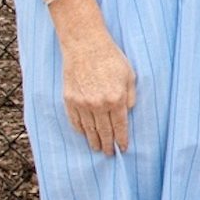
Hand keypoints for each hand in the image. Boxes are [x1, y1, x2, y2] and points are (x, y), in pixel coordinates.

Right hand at [59, 27, 136, 155]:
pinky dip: (80, 130)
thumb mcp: (130, 75)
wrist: (85, 46)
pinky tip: (84, 135)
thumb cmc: (111, 58)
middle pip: (104, 131)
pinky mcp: (69, 99)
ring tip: (97, 148)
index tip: (123, 148)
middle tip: (109, 154)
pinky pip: (75, 121)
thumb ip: (130, 96)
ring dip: (93, 141)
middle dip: (107, 144)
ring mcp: (82, 103)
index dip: (121, 139)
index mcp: (116, 99)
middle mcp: (98, 104)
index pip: (120, 126)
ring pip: (88, 129)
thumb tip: (129, 112)